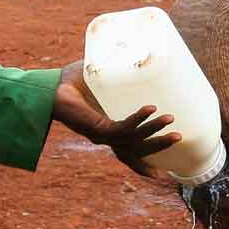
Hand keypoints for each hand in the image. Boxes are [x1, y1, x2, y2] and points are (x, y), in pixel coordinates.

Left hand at [52, 61, 180, 179]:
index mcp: (107, 130)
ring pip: (134, 140)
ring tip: (172, 119)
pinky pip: (122, 127)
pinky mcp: (96, 128)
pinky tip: (151, 108)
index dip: (143, 164)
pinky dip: (137, 119)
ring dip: (154, 131)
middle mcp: (105, 137)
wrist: (48, 87)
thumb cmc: (70, 82)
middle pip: (136, 150)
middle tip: (180, 137)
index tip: (162, 175)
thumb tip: (135, 53)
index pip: (128, 152)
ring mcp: (101, 134)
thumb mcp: (101, 81)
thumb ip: (117, 73)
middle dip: (159, 147)